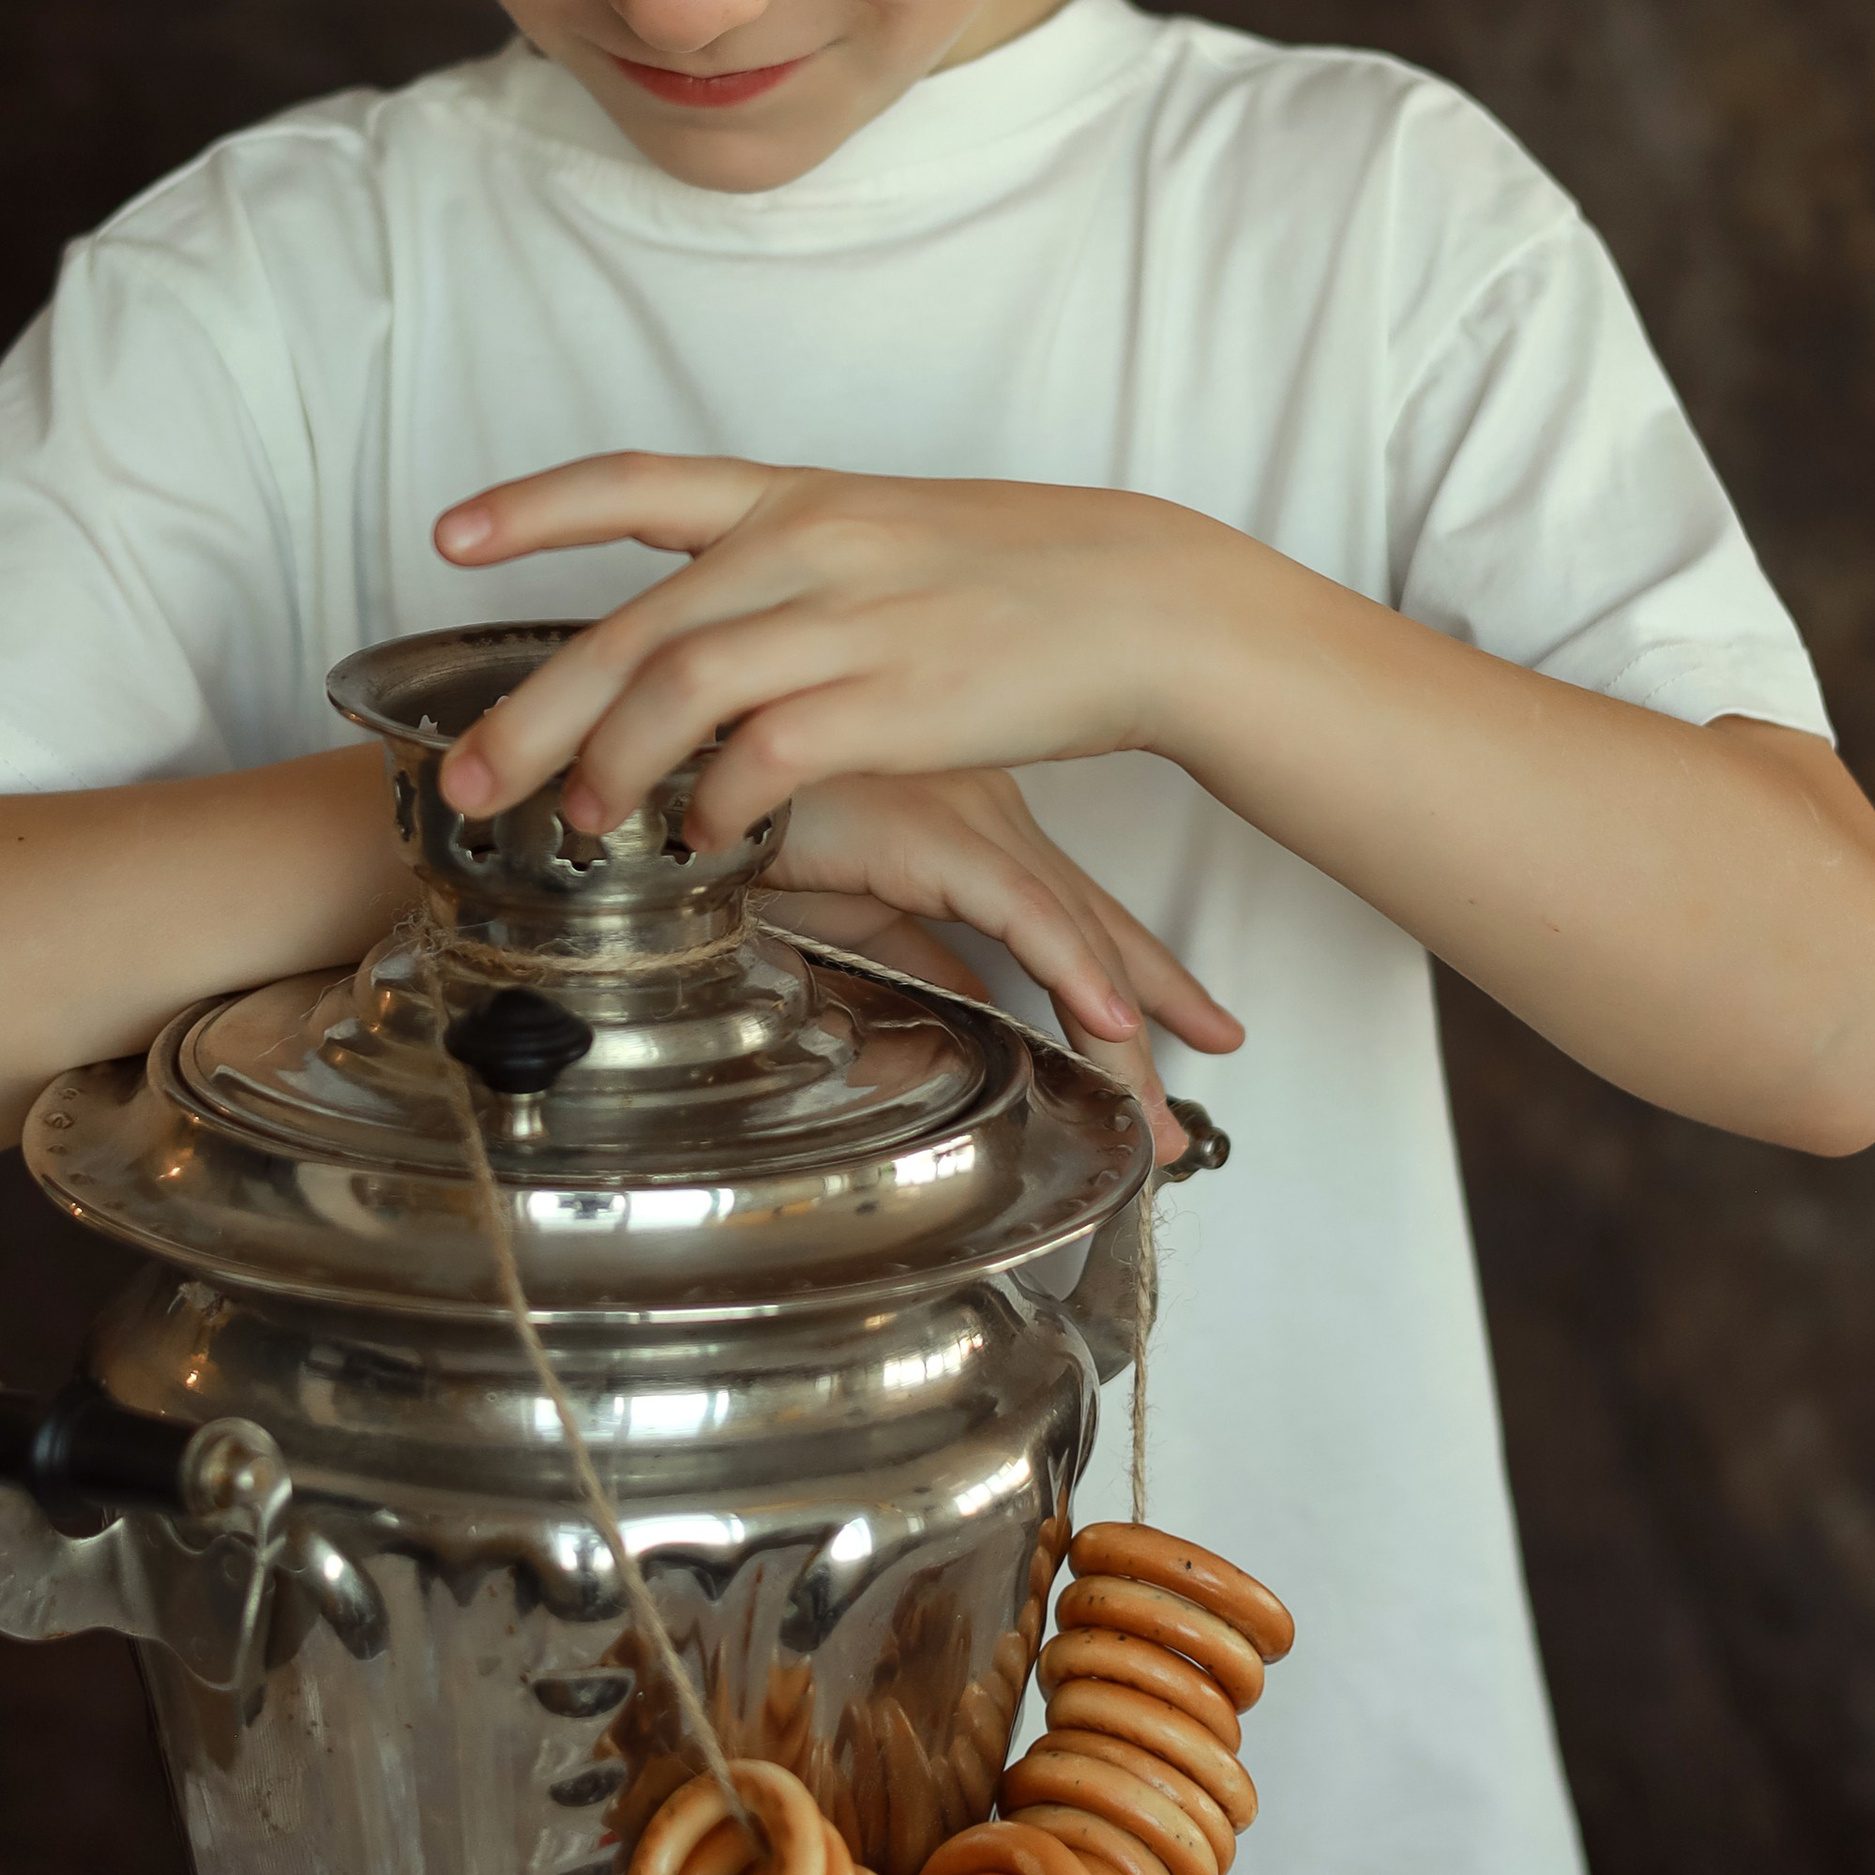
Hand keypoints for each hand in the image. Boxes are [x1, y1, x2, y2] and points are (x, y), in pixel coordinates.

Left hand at [433, 453, 1200, 837]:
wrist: (1142, 602)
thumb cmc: (1022, 576)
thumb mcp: (889, 537)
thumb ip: (790, 571)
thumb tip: (703, 632)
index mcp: (797, 498)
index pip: (636, 484)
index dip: (534, 507)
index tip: (446, 535)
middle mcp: (806, 547)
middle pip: (630, 628)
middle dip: (534, 709)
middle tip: (468, 777)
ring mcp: (846, 622)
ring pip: (678, 693)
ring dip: (611, 768)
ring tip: (578, 824)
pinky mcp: (891, 703)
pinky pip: (763, 760)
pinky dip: (713, 806)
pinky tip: (701, 840)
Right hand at [764, 769, 1241, 1153]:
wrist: (671, 763)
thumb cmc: (737, 811)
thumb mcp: (847, 906)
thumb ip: (915, 961)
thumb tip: (965, 1025)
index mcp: (964, 822)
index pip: (1072, 909)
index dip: (1135, 971)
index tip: (1194, 1024)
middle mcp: (983, 812)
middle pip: (1091, 924)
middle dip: (1151, 1010)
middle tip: (1203, 1080)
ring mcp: (966, 816)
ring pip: (1072, 931)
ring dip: (1121, 1028)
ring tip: (1161, 1111)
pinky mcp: (932, 830)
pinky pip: (1022, 913)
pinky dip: (1074, 971)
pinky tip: (1115, 1024)